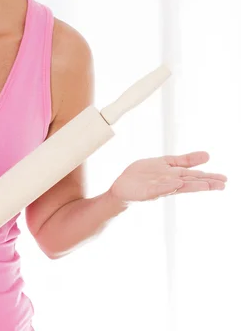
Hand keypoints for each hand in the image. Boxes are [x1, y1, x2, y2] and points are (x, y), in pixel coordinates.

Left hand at [108, 151, 226, 204]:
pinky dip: (168, 186)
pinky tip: (176, 183)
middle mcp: (169, 183)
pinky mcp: (147, 191)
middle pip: (190, 183)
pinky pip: (158, 189)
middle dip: (205, 183)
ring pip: (178, 187)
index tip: (224, 180)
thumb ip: (185, 160)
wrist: (122, 187)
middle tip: (222, 185)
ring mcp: (159, 187)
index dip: (209, 177)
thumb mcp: (166, 163)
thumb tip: (207, 155)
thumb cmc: (144, 175)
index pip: (194, 176)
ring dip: (191, 185)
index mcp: (174, 176)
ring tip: (206, 185)